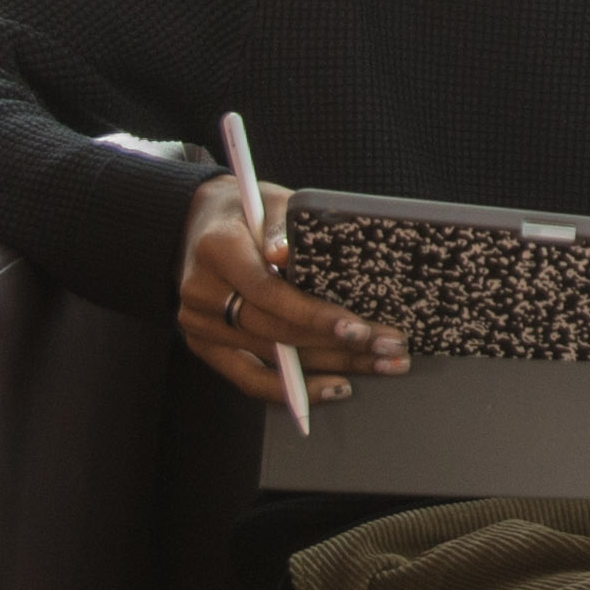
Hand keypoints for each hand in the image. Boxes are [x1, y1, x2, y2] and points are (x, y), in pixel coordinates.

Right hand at [177, 174, 403, 411]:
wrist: (202, 222)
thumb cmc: (248, 209)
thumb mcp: (270, 201)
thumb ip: (282, 226)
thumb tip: (286, 255)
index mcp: (217, 250)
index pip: (268, 293)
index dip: (313, 316)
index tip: (357, 329)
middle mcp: (200, 293)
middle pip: (275, 332)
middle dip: (338, 346)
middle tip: (390, 348)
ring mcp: (199, 325)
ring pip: (271, 359)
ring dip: (331, 367)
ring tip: (380, 366)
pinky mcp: (204, 346)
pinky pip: (250, 379)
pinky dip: (293, 389)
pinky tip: (333, 388)